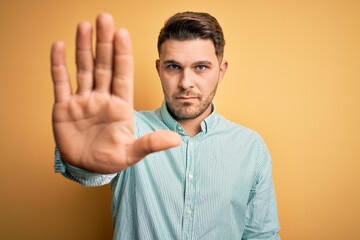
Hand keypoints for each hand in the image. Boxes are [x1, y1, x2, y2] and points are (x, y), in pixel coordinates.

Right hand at [50, 13, 179, 173]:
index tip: (122, 33)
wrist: (86, 168)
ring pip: (83, 69)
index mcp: (120, 105)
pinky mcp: (64, 107)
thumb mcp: (131, 153)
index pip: (122, 75)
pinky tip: (59, 46)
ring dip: (83, 48)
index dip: (122, 55)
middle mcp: (102, 98)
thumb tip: (177, 140)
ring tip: (84, 26)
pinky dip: (58, 65)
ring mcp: (82, 101)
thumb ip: (150, 144)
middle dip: (104, 43)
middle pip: (104, 65)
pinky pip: (61, 82)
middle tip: (105, 18)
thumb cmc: (110, 159)